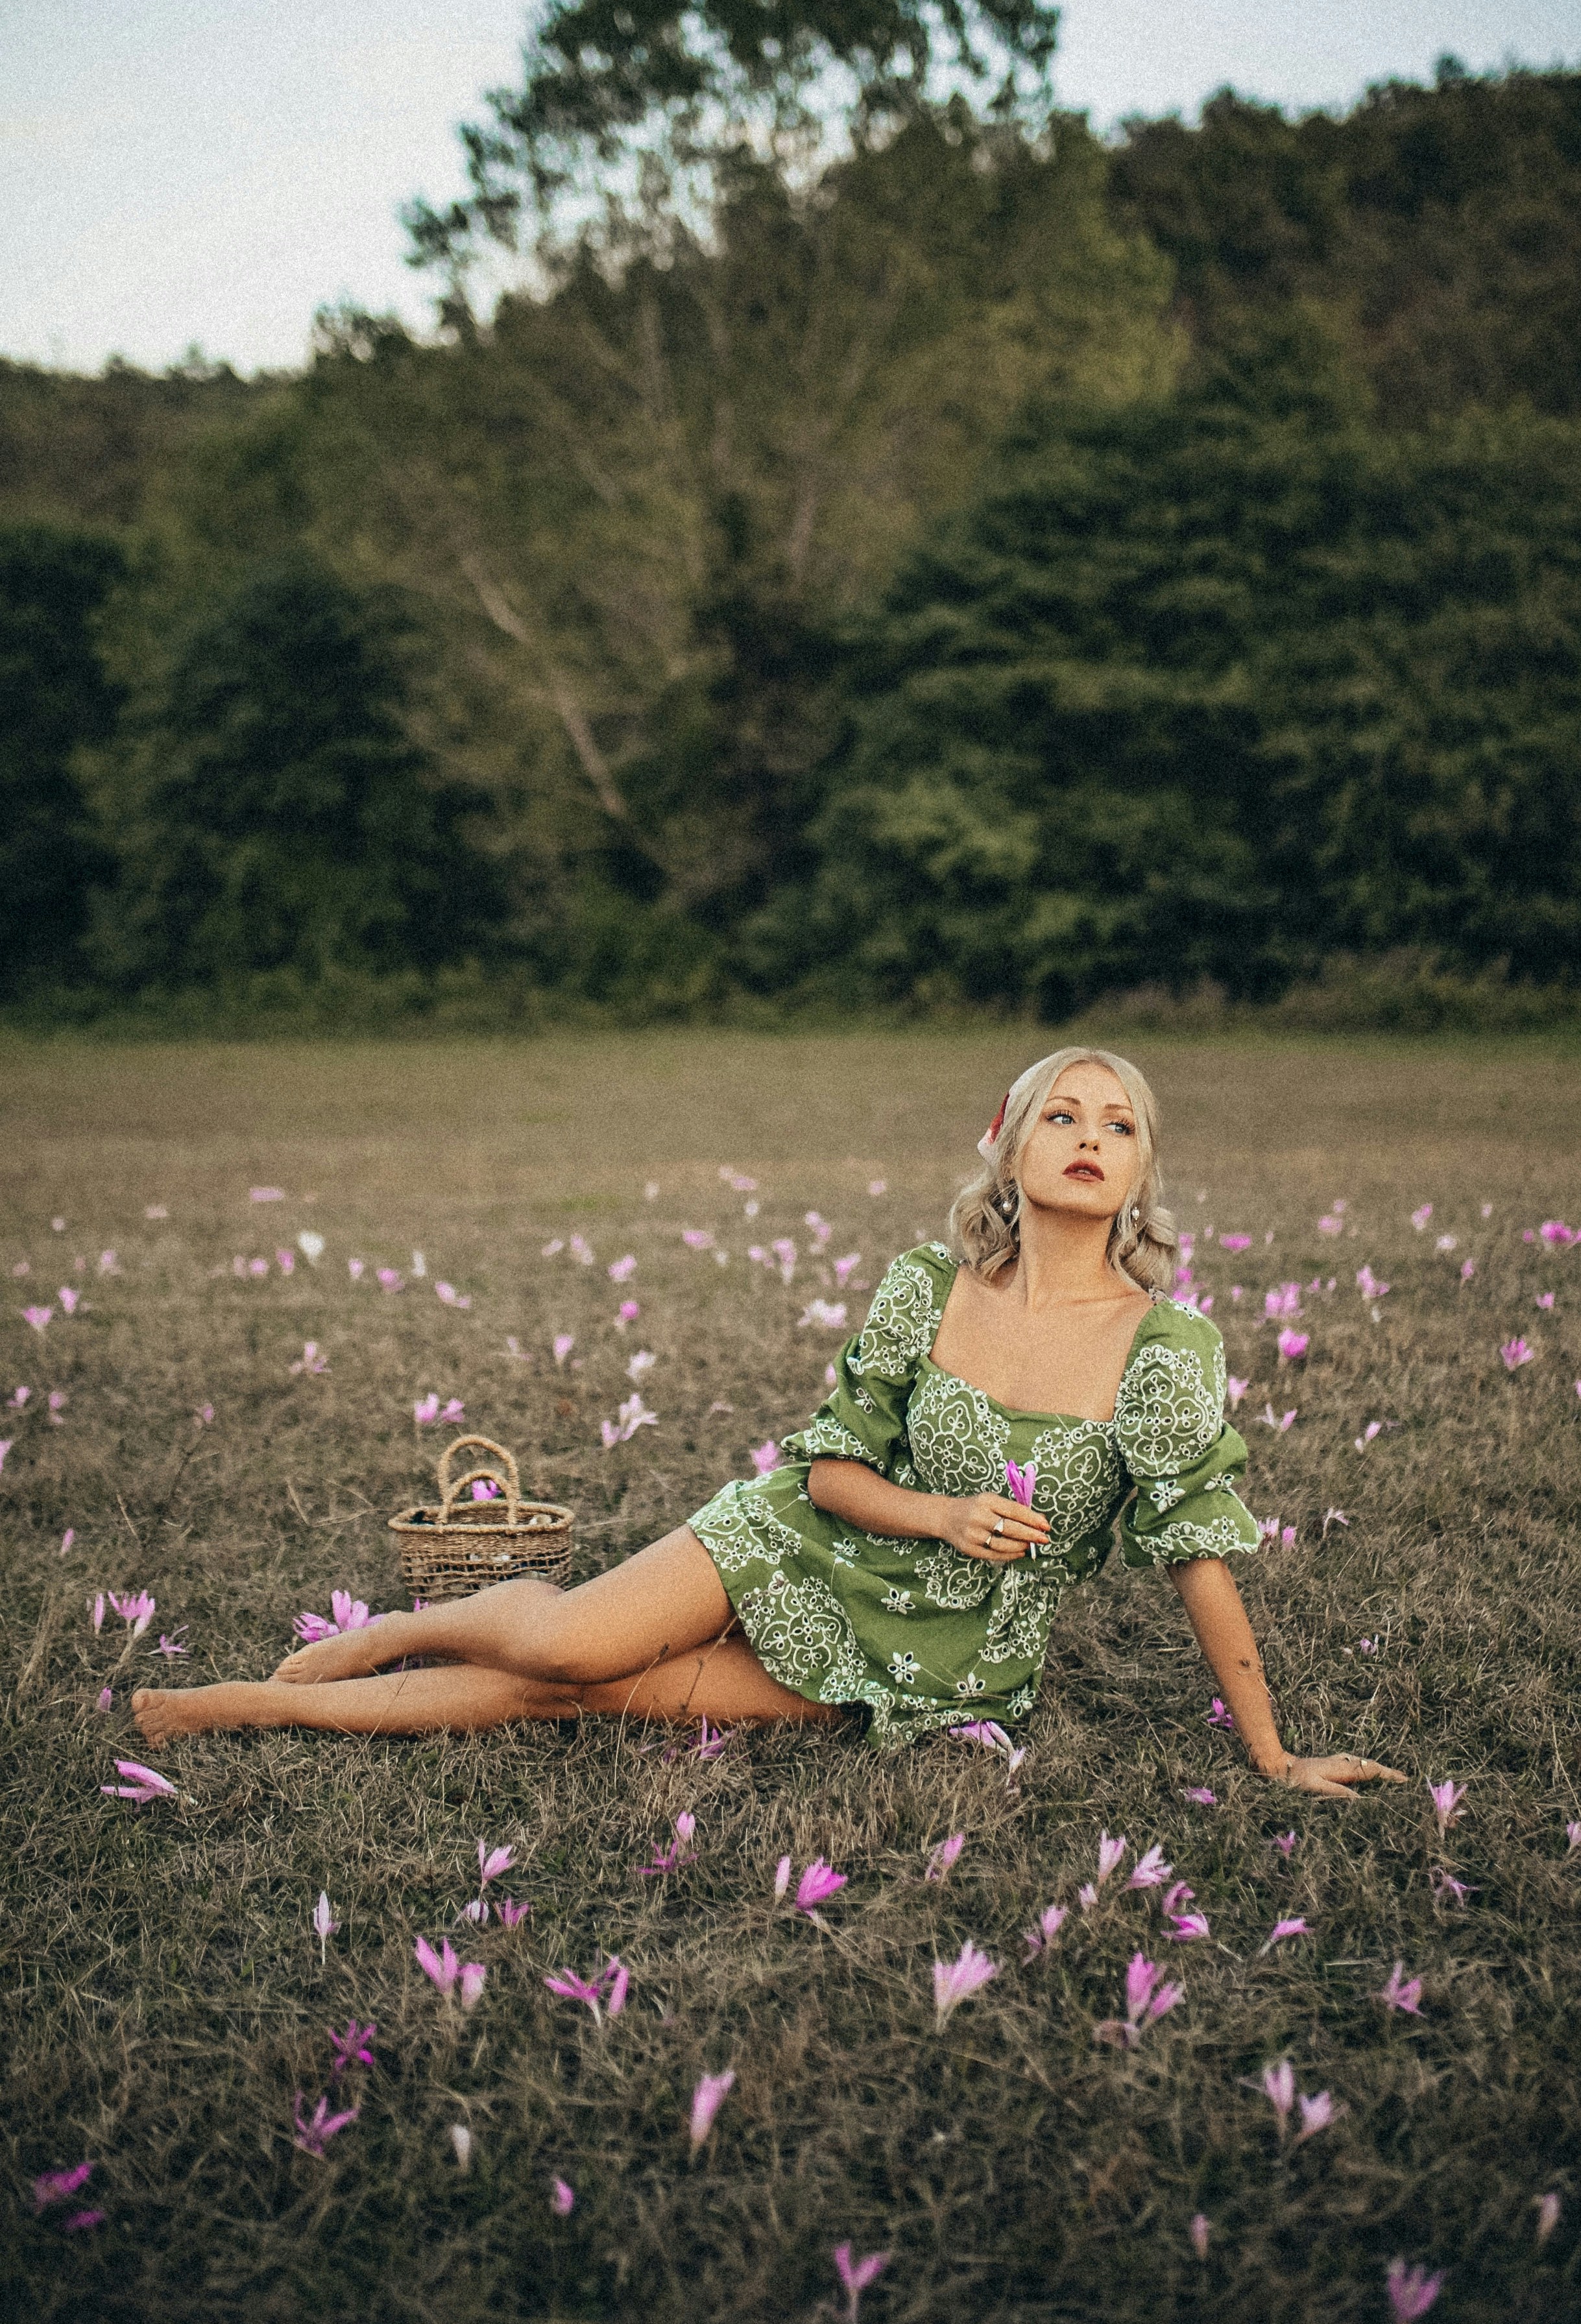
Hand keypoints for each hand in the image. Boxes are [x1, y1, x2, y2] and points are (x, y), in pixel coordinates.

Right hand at [942, 1492, 1051, 1564]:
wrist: (946, 1517)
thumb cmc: (975, 1508)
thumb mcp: (991, 1501)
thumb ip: (1013, 1509)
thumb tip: (1040, 1520)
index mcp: (987, 1501)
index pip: (1014, 1510)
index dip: (1032, 1519)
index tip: (1046, 1526)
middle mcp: (978, 1516)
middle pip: (1010, 1528)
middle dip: (1030, 1535)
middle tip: (1044, 1539)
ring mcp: (972, 1534)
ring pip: (1002, 1544)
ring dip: (1020, 1546)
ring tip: (1030, 1546)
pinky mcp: (968, 1548)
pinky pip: (993, 1555)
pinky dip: (1009, 1555)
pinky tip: (1019, 1552)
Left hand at [1271, 1751, 1407, 1798]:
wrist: (1278, 1767)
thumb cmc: (1295, 1781)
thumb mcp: (1314, 1788)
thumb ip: (1337, 1792)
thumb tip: (1361, 1799)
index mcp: (1341, 1770)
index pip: (1369, 1772)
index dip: (1387, 1776)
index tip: (1404, 1780)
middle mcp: (1341, 1763)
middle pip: (1369, 1766)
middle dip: (1387, 1772)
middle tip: (1405, 1779)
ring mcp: (1336, 1761)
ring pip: (1362, 1764)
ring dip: (1378, 1769)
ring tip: (1392, 1776)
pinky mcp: (1331, 1763)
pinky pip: (1354, 1764)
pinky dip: (1365, 1767)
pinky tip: (1366, 1771)